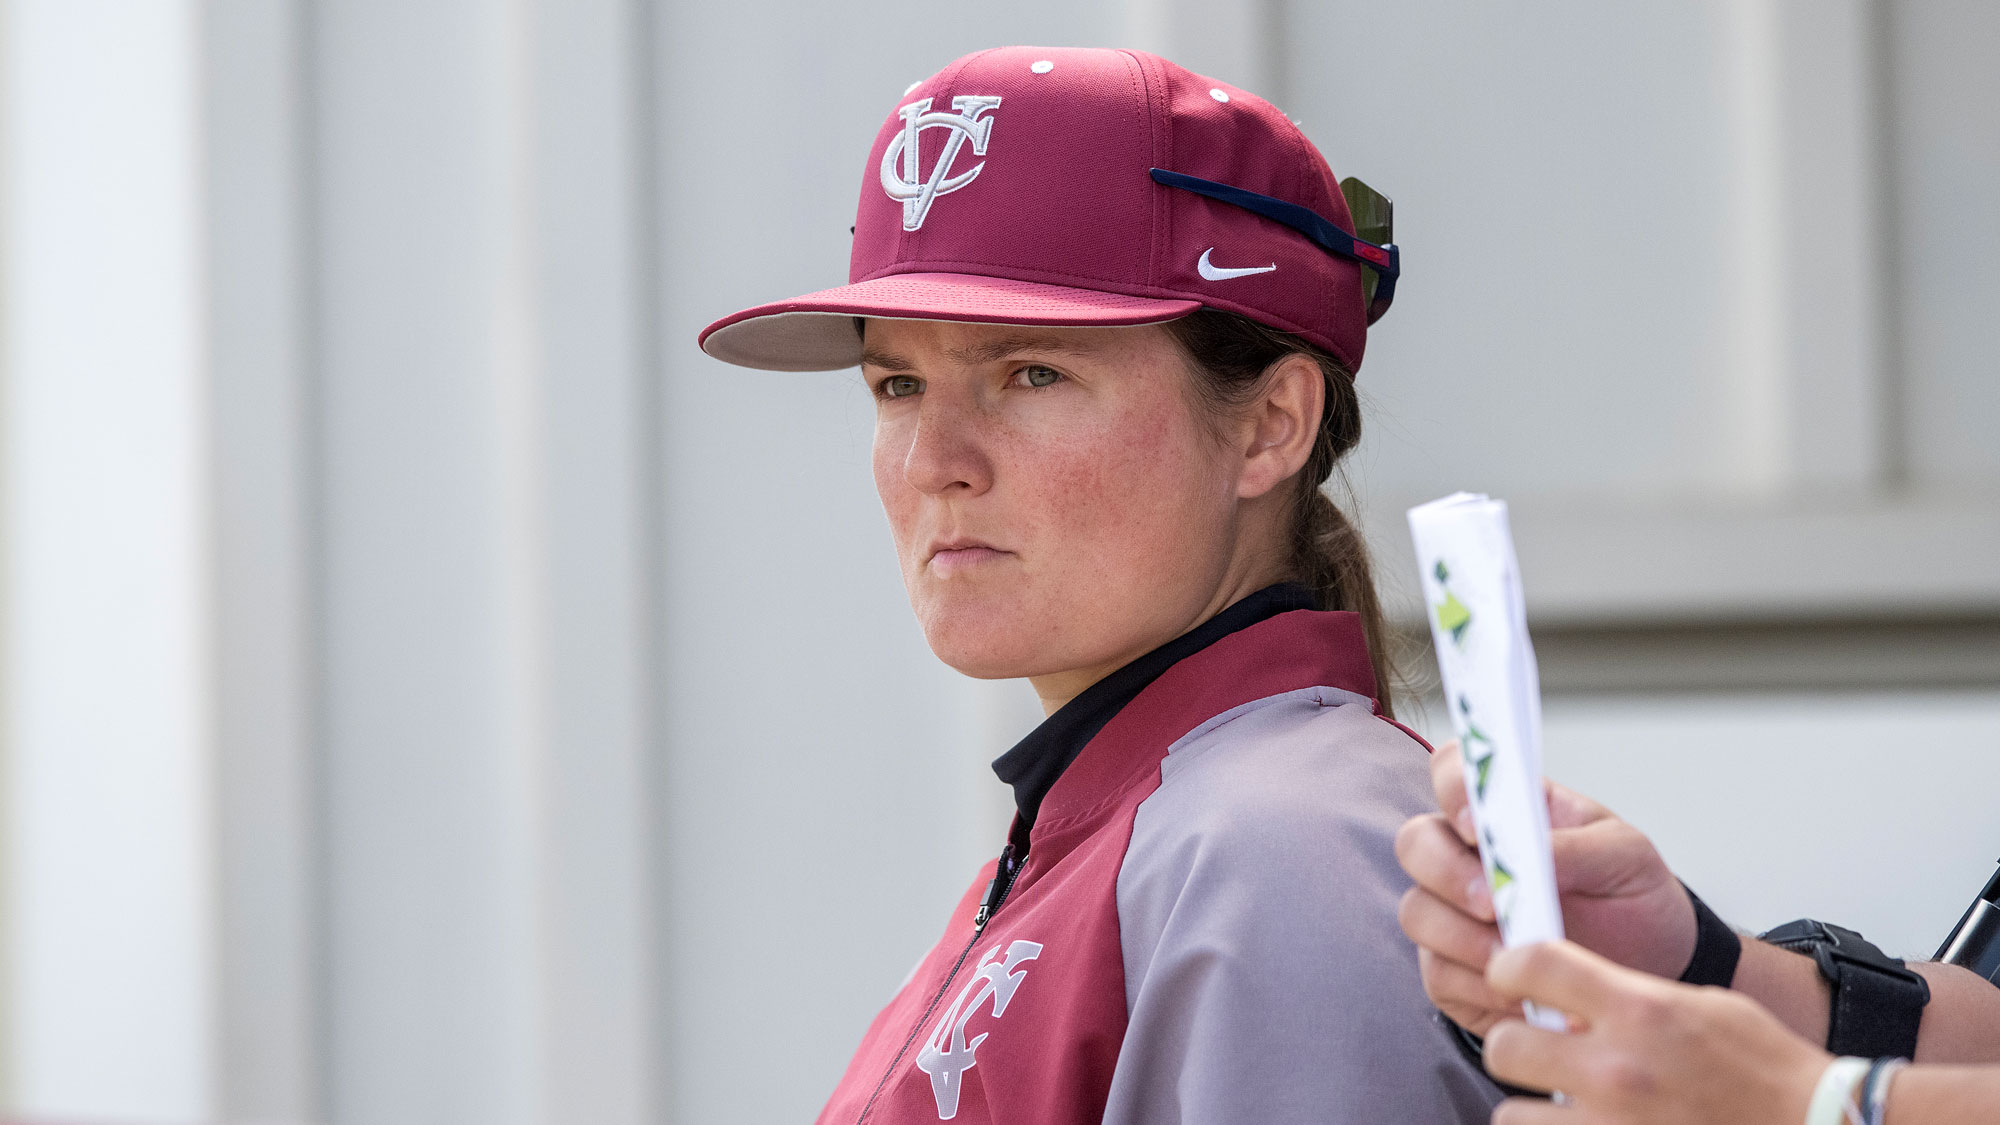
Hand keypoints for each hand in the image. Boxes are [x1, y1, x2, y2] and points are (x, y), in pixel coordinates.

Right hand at [1394, 746, 1696, 1034]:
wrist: (1651, 965)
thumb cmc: (1630, 894)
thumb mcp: (1625, 855)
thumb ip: (1577, 848)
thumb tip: (1532, 857)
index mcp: (1503, 809)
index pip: (1451, 771)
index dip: (1450, 788)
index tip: (1477, 826)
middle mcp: (1464, 855)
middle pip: (1415, 844)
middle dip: (1446, 873)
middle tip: (1493, 904)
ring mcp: (1453, 913)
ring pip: (1417, 912)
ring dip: (1460, 936)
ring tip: (1515, 957)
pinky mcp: (1454, 970)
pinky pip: (1439, 976)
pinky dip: (1478, 986)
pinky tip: (1520, 995)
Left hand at [1482, 940, 1829, 1123]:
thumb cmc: (1768, 1073)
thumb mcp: (1700, 1008)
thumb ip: (1629, 1000)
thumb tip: (1569, 1003)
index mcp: (1641, 1012)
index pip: (1533, 965)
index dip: (1508, 966)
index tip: (1510, 977)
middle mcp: (1617, 1070)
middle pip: (1503, 1046)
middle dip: (1516, 1047)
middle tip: (1537, 1052)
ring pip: (1510, 1115)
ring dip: (1530, 1109)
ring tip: (1559, 1106)